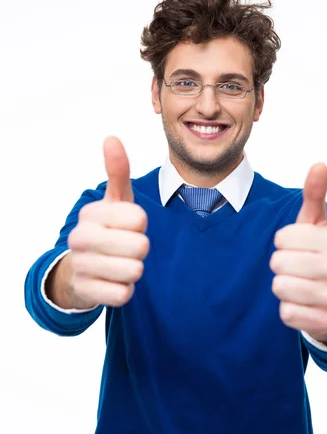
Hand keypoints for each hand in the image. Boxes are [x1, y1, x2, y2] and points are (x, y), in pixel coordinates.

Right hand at [67, 136, 149, 306]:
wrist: (78, 269)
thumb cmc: (105, 230)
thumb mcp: (114, 201)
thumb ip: (117, 172)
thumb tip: (112, 138)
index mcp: (91, 213)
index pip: (139, 218)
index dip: (141, 224)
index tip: (129, 225)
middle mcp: (80, 238)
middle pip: (140, 246)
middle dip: (140, 249)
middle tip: (127, 247)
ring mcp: (81, 266)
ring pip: (134, 271)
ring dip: (134, 270)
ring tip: (120, 263)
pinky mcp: (87, 292)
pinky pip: (124, 294)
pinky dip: (125, 290)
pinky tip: (113, 281)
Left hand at [269, 163, 326, 346]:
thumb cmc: (318, 256)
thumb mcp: (315, 225)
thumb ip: (314, 196)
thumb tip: (319, 164)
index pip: (283, 237)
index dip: (280, 241)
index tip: (291, 245)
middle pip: (280, 263)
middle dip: (279, 265)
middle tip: (292, 267)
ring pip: (281, 288)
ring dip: (281, 287)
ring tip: (296, 285)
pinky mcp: (325, 323)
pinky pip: (286, 313)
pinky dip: (287, 310)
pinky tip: (301, 305)